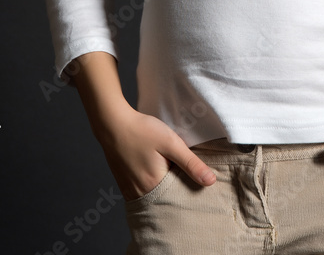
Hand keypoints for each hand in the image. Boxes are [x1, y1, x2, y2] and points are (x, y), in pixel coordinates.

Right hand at [93, 102, 216, 200]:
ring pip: (155, 197)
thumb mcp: (171, 143)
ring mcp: (130, 191)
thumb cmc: (142, 130)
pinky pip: (143, 193)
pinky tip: (156, 172)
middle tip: (184, 174)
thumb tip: (210, 182)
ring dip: (164, 189)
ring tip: (171, 173)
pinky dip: (152, 187)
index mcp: (154, 186)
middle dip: (177, 191)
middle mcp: (140, 194)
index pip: (180, 198)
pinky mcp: (124, 185)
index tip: (198, 181)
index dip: (190, 189)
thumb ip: (191, 163)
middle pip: (166, 200)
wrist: (113, 123)